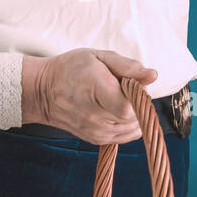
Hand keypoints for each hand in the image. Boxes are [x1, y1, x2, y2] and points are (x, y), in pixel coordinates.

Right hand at [21, 48, 156, 143]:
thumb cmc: (70, 69)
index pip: (129, 106)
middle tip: (123, 88)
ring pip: (134, 128)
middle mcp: (95, 115)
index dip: (138, 94)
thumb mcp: (98, 57)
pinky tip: (116, 110)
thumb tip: (153, 75)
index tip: (130, 83)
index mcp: (95, 90)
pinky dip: (128, 124)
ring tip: (116, 99)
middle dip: (137, 102)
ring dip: (134, 114)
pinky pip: (127, 135)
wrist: (43, 92)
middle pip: (135, 117)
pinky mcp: (97, 139)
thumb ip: (127, 66)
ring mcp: (95, 131)